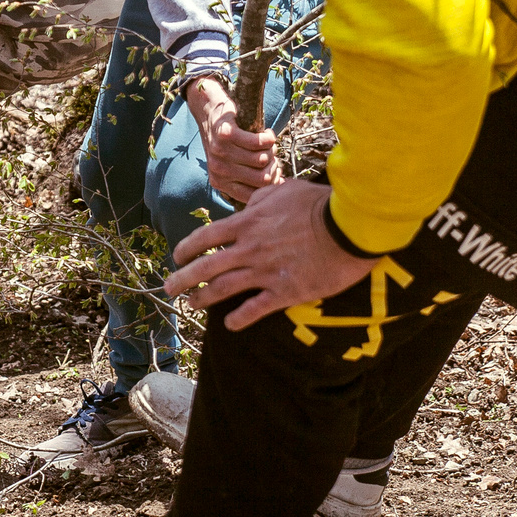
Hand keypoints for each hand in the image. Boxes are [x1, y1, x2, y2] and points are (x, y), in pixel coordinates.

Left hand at [162, 177, 369, 329]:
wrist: (348, 227)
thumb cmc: (319, 204)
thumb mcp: (284, 191)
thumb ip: (260, 201)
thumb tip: (247, 207)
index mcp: (247, 223)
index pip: (206, 237)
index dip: (187, 248)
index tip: (177, 257)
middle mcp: (249, 248)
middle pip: (206, 267)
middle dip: (183, 279)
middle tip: (169, 287)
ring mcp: (264, 271)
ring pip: (223, 289)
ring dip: (203, 299)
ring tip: (191, 306)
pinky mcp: (284, 291)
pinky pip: (255, 309)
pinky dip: (239, 318)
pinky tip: (229, 325)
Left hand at [186, 74, 280, 201]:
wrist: (207, 108)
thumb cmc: (227, 139)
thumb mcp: (232, 161)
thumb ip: (250, 175)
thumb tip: (280, 184)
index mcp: (220, 182)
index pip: (253, 195)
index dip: (271, 184)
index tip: (276, 171)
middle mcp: (218, 171)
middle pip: (262, 178)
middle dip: (274, 166)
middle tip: (271, 153)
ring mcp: (221, 153)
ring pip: (262, 160)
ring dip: (271, 149)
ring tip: (267, 141)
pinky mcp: (226, 134)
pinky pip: (258, 143)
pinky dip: (268, 138)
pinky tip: (266, 132)